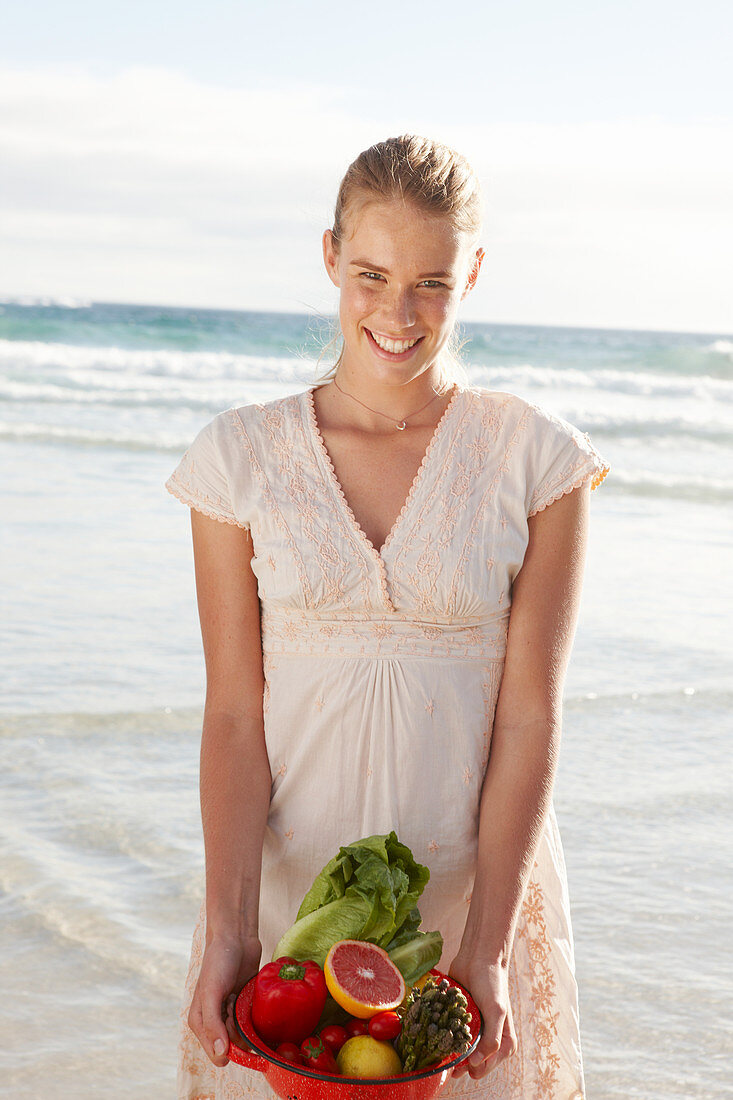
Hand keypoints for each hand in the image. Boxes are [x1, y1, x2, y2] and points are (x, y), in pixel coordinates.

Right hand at [188, 932, 261, 1066]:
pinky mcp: (246, 1005)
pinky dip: (256, 1016)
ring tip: (240, 998)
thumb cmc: (218, 962)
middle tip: (235, 1005)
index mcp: (200, 1023)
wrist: (236, 937)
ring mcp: (232, 1014)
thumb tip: (221, 1055)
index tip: (233, 1024)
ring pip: (246, 1038)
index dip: (231, 1048)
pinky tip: (250, 998)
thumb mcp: (211, 993)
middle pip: (234, 1048)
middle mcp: (215, 1022)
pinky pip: (254, 1023)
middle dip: (240, 1033)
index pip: (217, 1054)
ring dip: (248, 1023)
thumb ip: (213, 1025)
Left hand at [448, 953, 516, 1079]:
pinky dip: (443, 1036)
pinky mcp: (460, 1020)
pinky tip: (435, 1034)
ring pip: (458, 1052)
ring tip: (438, 1046)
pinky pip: (450, 1035)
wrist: (479, 957)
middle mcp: (489, 1040)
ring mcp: (474, 1031)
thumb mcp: (496, 1011)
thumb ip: (492, 1041)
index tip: (456, 1059)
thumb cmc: (492, 983)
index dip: (469, 1067)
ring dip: (448, 1051)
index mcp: (504, 1043)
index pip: (484, 1068)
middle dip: (457, 1063)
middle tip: (444, 1056)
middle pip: (470, 1065)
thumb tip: (476, 1065)